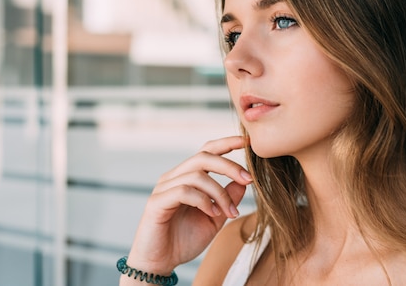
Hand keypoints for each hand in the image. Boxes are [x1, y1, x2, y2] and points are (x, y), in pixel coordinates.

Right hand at [121, 136, 252, 280]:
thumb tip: (244, 182)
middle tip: (249, 179)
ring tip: (229, 212)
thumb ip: (227, 199)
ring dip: (219, 192)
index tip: (247, 142)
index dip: (226, 143)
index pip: (207, 151)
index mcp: (187, 177)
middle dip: (229, 165)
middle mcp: (174, 177)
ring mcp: (163, 188)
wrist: (161, 263)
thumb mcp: (215, 218)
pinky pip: (184, 191)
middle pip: (203, 156)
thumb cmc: (184, 240)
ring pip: (196, 175)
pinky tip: (212, 214)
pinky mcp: (157, 202)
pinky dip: (203, 201)